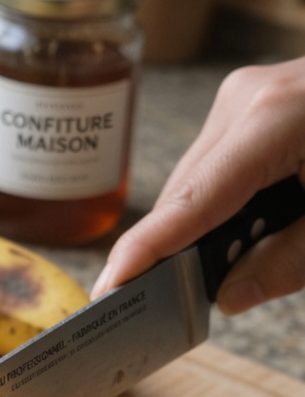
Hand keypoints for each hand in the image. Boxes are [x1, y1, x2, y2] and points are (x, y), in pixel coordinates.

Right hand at [91, 59, 304, 312]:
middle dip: (186, 248)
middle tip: (193, 302)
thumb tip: (230, 296)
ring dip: (211, 225)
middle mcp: (245, 100)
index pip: (188, 203)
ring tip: (251, 254)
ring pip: (199, 179)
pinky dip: (229, 200)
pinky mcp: (255, 99)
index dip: (145, 251)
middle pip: (186, 193)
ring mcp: (248, 94)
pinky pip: (220, 162)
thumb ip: (288, 263)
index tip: (110, 289)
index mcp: (269, 122)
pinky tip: (257, 223)